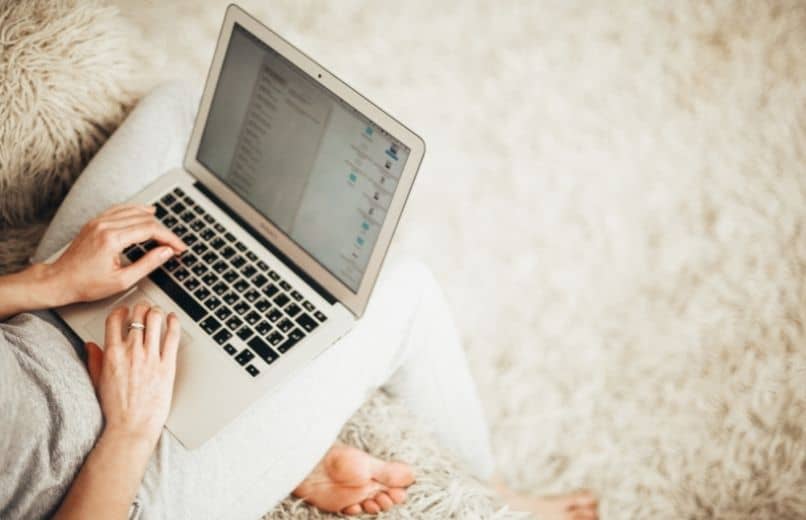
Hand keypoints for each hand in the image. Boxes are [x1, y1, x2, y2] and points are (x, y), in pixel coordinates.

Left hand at [46, 204, 185, 305]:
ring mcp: (99, 221)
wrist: (59, 281)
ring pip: (134, 210)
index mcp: (112, 239)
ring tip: (164, 232)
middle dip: (164, 231)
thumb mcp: (122, 280)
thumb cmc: (86, 284)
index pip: (150, 229)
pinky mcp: (95, 222)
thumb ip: (148, 264)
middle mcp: (105, 225)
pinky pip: (120, 209)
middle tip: (174, 245)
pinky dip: (136, 210)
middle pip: (144, 219)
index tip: (179, 247)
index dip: (169, 238)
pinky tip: (145, 212)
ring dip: (152, 219)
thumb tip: (166, 252)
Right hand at [85, 303, 180, 445]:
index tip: (126, 310)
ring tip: (159, 313)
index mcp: (112, 354)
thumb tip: (90, 345)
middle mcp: (131, 352)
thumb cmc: (115, 408)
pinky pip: (172, 337)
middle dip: (141, 308)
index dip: (121, 310)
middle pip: (138, 316)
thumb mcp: (98, 382)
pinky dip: (174, 323)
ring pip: (155, 321)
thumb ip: (94, 360)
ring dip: (157, 312)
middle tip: (145, 309)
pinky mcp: (167, 366)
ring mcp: (150, 358)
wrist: (131, 427)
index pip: (115, 320)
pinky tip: (173, 319)